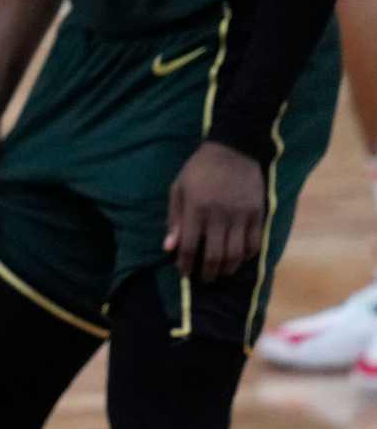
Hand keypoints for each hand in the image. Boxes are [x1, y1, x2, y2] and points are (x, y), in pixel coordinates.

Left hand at [166, 141, 264, 280]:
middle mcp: (219, 216)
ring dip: (228, 269)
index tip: (184, 272)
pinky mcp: (258, 215)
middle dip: (208, 272)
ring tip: (221, 272)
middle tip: (204, 278)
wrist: (233, 150)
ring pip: (236, 254)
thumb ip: (174, 219)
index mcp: (196, 209)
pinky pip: (255, 244)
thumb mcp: (179, 189)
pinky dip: (247, 256)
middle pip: (215, 256)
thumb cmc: (199, 170)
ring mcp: (241, 216)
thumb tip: (169, 248)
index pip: (190, 246)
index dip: (186, 264)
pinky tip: (239, 258)